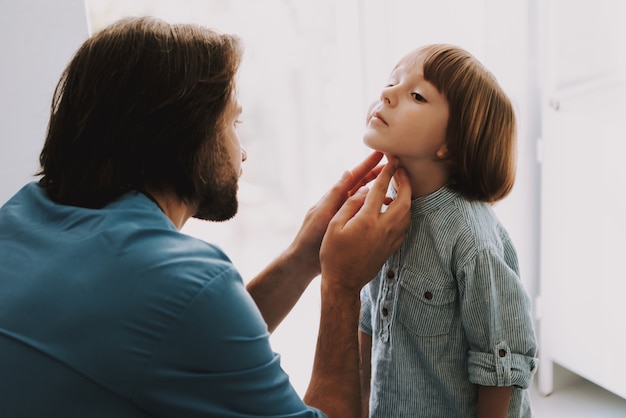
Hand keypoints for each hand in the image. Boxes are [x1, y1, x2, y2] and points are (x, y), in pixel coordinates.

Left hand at [286, 152, 391, 278]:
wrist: (304, 261)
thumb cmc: (310, 236)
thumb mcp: (323, 212)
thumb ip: (335, 194)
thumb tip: (348, 172)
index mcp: (334, 197)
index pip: (354, 177)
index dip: (367, 165)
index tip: (381, 153)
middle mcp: (340, 203)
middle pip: (361, 184)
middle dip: (376, 174)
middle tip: (393, 165)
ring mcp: (344, 215)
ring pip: (364, 199)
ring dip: (378, 191)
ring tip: (394, 188)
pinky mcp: (346, 228)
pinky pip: (364, 214)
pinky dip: (374, 209)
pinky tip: (385, 211)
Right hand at [319, 158, 410, 292]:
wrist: (343, 282)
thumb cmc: (333, 254)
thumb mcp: (334, 226)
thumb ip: (350, 205)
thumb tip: (364, 192)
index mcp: (367, 220)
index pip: (380, 190)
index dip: (387, 173)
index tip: (392, 160)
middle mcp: (383, 228)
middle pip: (404, 200)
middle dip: (405, 182)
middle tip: (402, 170)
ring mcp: (390, 239)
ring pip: (408, 213)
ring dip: (408, 197)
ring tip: (402, 187)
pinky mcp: (391, 248)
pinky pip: (405, 226)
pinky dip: (406, 213)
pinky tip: (400, 210)